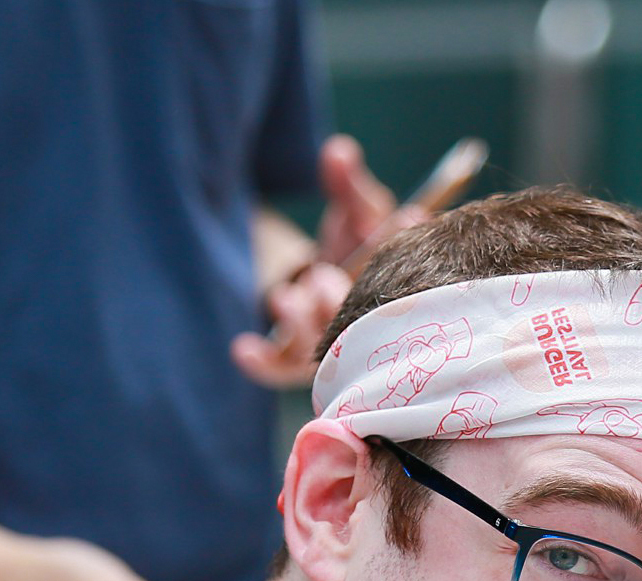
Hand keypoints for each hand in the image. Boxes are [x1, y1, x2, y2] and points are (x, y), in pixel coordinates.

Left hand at [233, 136, 428, 387]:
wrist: (324, 278)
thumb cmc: (355, 247)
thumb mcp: (357, 213)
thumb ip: (349, 186)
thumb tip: (338, 151)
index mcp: (390, 294)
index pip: (399, 293)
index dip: (396, 264)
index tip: (399, 229)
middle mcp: (364, 328)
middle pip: (355, 331)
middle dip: (337, 306)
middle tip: (322, 280)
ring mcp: (330, 348)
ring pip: (319, 350)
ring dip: (301, 325)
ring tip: (286, 299)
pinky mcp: (293, 361)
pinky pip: (278, 367)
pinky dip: (261, 361)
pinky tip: (242, 349)